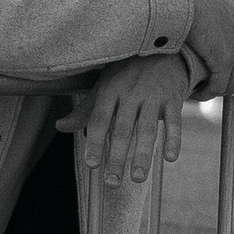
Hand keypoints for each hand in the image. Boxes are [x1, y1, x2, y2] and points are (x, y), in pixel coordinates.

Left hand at [76, 52, 193, 187]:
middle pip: (122, 129)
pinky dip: (173, 139)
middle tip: (112, 182)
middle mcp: (130, 93)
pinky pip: (174, 121)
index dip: (95, 142)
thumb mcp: (103, 87)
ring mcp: (153, 95)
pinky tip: (170, 158)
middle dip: (117, 157)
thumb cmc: (126, 73)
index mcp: (110, 90)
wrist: (162, 50)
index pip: (100, 119)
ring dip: (142, 155)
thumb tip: (60, 127)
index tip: (92, 164)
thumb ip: (84, 111)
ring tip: (137, 178)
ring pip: (147, 128)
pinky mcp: (173, 98)